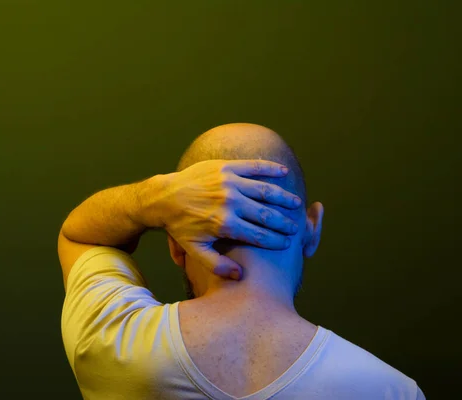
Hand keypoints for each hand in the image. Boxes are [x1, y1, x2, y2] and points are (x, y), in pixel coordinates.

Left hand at [150, 160, 302, 279]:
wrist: (164, 196)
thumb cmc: (181, 226)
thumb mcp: (195, 250)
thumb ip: (217, 265)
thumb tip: (240, 276)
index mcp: (225, 224)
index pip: (259, 235)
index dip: (276, 241)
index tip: (288, 244)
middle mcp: (230, 203)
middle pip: (266, 214)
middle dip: (284, 222)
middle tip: (296, 227)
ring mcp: (230, 183)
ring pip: (265, 190)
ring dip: (284, 197)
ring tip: (296, 203)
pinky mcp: (227, 167)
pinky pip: (253, 167)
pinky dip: (270, 168)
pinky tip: (284, 171)